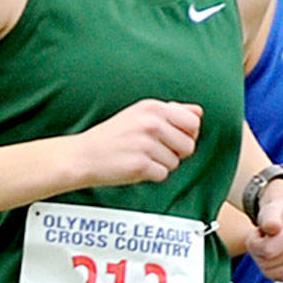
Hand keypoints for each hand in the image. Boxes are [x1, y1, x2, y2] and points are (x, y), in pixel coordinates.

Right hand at [74, 100, 202, 187]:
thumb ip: (172, 112)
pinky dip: (151, 175)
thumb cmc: (114, 136)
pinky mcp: (140, 165)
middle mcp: (151, 123)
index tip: (170, 138)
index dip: (186, 135)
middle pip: (189, 146)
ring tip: (140, 157)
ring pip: (176, 162)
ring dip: (161, 165)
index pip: (193, 123)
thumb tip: (199, 112)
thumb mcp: (140, 114)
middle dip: (176, 153)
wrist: (84, 155)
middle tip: (153, 151)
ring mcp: (145, 144)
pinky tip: (135, 166)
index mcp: (153, 107)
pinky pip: (162, 175)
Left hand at [246, 183, 282, 282]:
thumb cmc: (278, 214)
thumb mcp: (270, 209)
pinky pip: (280, 279)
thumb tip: (273, 227)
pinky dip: (273, 270)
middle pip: (267, 263)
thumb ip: (269, 217)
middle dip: (257, 251)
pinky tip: (278, 256)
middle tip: (262, 238)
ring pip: (272, 274)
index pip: (268, 250)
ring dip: (263, 261)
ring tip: (269, 245)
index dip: (254, 242)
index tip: (258, 231)